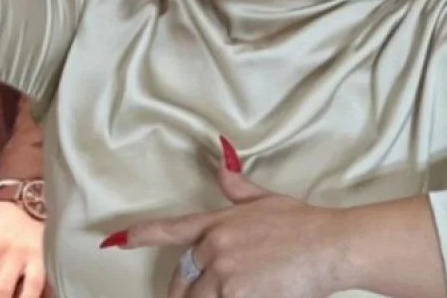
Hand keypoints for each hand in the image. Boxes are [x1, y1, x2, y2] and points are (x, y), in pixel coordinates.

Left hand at [108, 161, 348, 297]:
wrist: (330, 245)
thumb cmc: (304, 223)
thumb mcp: (265, 199)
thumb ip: (237, 187)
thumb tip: (221, 162)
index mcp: (216, 222)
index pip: (169, 229)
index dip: (140, 235)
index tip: (116, 241)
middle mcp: (214, 246)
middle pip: (183, 278)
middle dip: (184, 292)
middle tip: (188, 296)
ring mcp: (224, 272)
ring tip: (227, 294)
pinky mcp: (238, 294)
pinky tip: (241, 297)